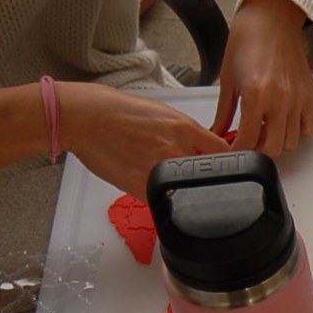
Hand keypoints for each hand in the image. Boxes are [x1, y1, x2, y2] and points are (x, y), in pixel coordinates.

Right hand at [61, 80, 218, 194]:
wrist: (86, 117)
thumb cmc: (115, 110)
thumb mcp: (159, 111)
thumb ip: (181, 130)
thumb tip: (195, 145)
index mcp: (184, 127)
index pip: (222, 150)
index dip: (226, 162)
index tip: (225, 168)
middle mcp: (176, 148)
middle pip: (205, 173)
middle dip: (200, 177)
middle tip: (191, 177)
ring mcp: (160, 169)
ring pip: (185, 190)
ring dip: (181, 189)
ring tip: (164, 180)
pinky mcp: (141, 186)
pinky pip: (162, 202)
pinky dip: (160, 200)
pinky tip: (151, 190)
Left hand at [214, 0, 312, 153]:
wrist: (271, 17)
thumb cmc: (248, 39)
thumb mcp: (228, 78)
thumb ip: (224, 112)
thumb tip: (217, 133)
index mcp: (255, 94)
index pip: (247, 142)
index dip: (236, 151)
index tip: (231, 150)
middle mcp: (280, 99)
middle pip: (272, 149)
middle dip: (256, 151)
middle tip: (246, 141)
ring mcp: (297, 98)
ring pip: (291, 143)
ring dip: (276, 142)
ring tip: (263, 131)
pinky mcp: (309, 94)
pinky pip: (308, 128)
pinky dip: (296, 132)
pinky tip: (282, 122)